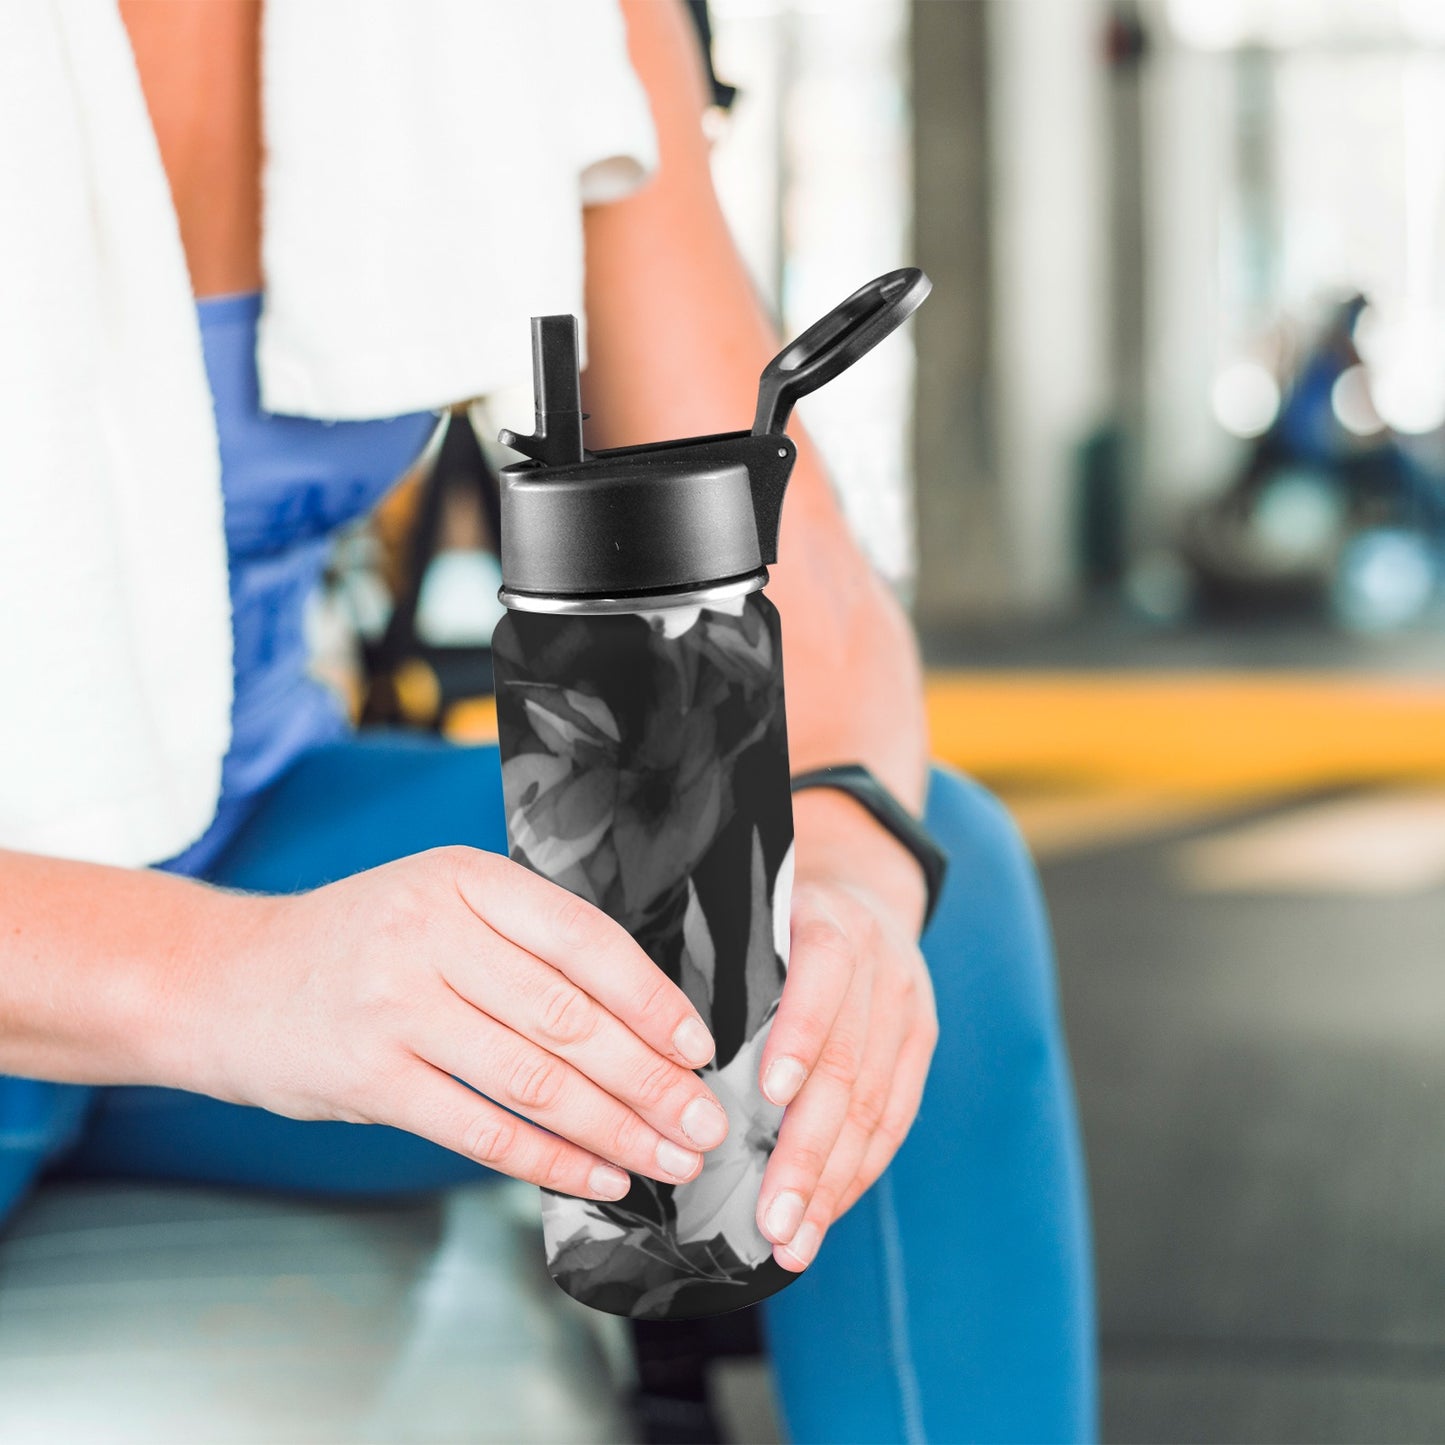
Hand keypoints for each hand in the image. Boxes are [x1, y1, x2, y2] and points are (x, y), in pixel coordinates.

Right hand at [182, 847, 729, 1200]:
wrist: (226, 980)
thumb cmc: (357, 942)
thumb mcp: (437, 900)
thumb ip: (523, 940)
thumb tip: (640, 1015)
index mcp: (465, 878)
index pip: (584, 939)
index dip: (651, 998)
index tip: (699, 1046)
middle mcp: (432, 933)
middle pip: (569, 1017)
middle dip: (651, 1079)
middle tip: (703, 1122)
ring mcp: (396, 1006)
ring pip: (535, 1078)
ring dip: (615, 1127)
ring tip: (668, 1158)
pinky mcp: (368, 1077)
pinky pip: (480, 1128)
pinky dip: (549, 1160)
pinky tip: (597, 1175)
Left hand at [754, 790, 937, 1270]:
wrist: (865, 890)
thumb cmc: (780, 914)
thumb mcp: (754, 913)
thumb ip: (721, 963)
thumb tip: (655, 1042)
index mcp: (831, 923)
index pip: (822, 976)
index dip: (799, 1034)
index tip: (769, 1093)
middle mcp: (881, 967)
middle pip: (847, 1065)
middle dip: (806, 1151)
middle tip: (771, 1218)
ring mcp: (909, 1009)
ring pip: (874, 1107)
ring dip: (831, 1183)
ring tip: (794, 1241)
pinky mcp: (921, 1046)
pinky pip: (894, 1121)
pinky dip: (857, 1174)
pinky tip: (825, 1215)